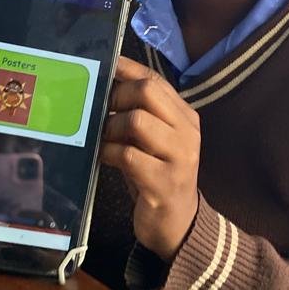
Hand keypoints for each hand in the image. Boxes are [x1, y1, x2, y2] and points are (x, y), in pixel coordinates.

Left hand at [101, 56, 199, 260]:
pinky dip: (107, 153)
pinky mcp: (164, 183)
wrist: (178, 224)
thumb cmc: (157, 177)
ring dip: (110, 127)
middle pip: (147, 92)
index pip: (156, 80)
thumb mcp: (153, 142)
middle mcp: (187, 132)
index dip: (127, 68)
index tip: (104, 65)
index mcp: (185, 117)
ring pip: (136, 120)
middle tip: (101, 111)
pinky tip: (103, 158)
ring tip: (102, 138)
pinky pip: (127, 155)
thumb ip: (139, 115)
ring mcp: (179, 157)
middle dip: (116, 97)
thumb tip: (103, 89)